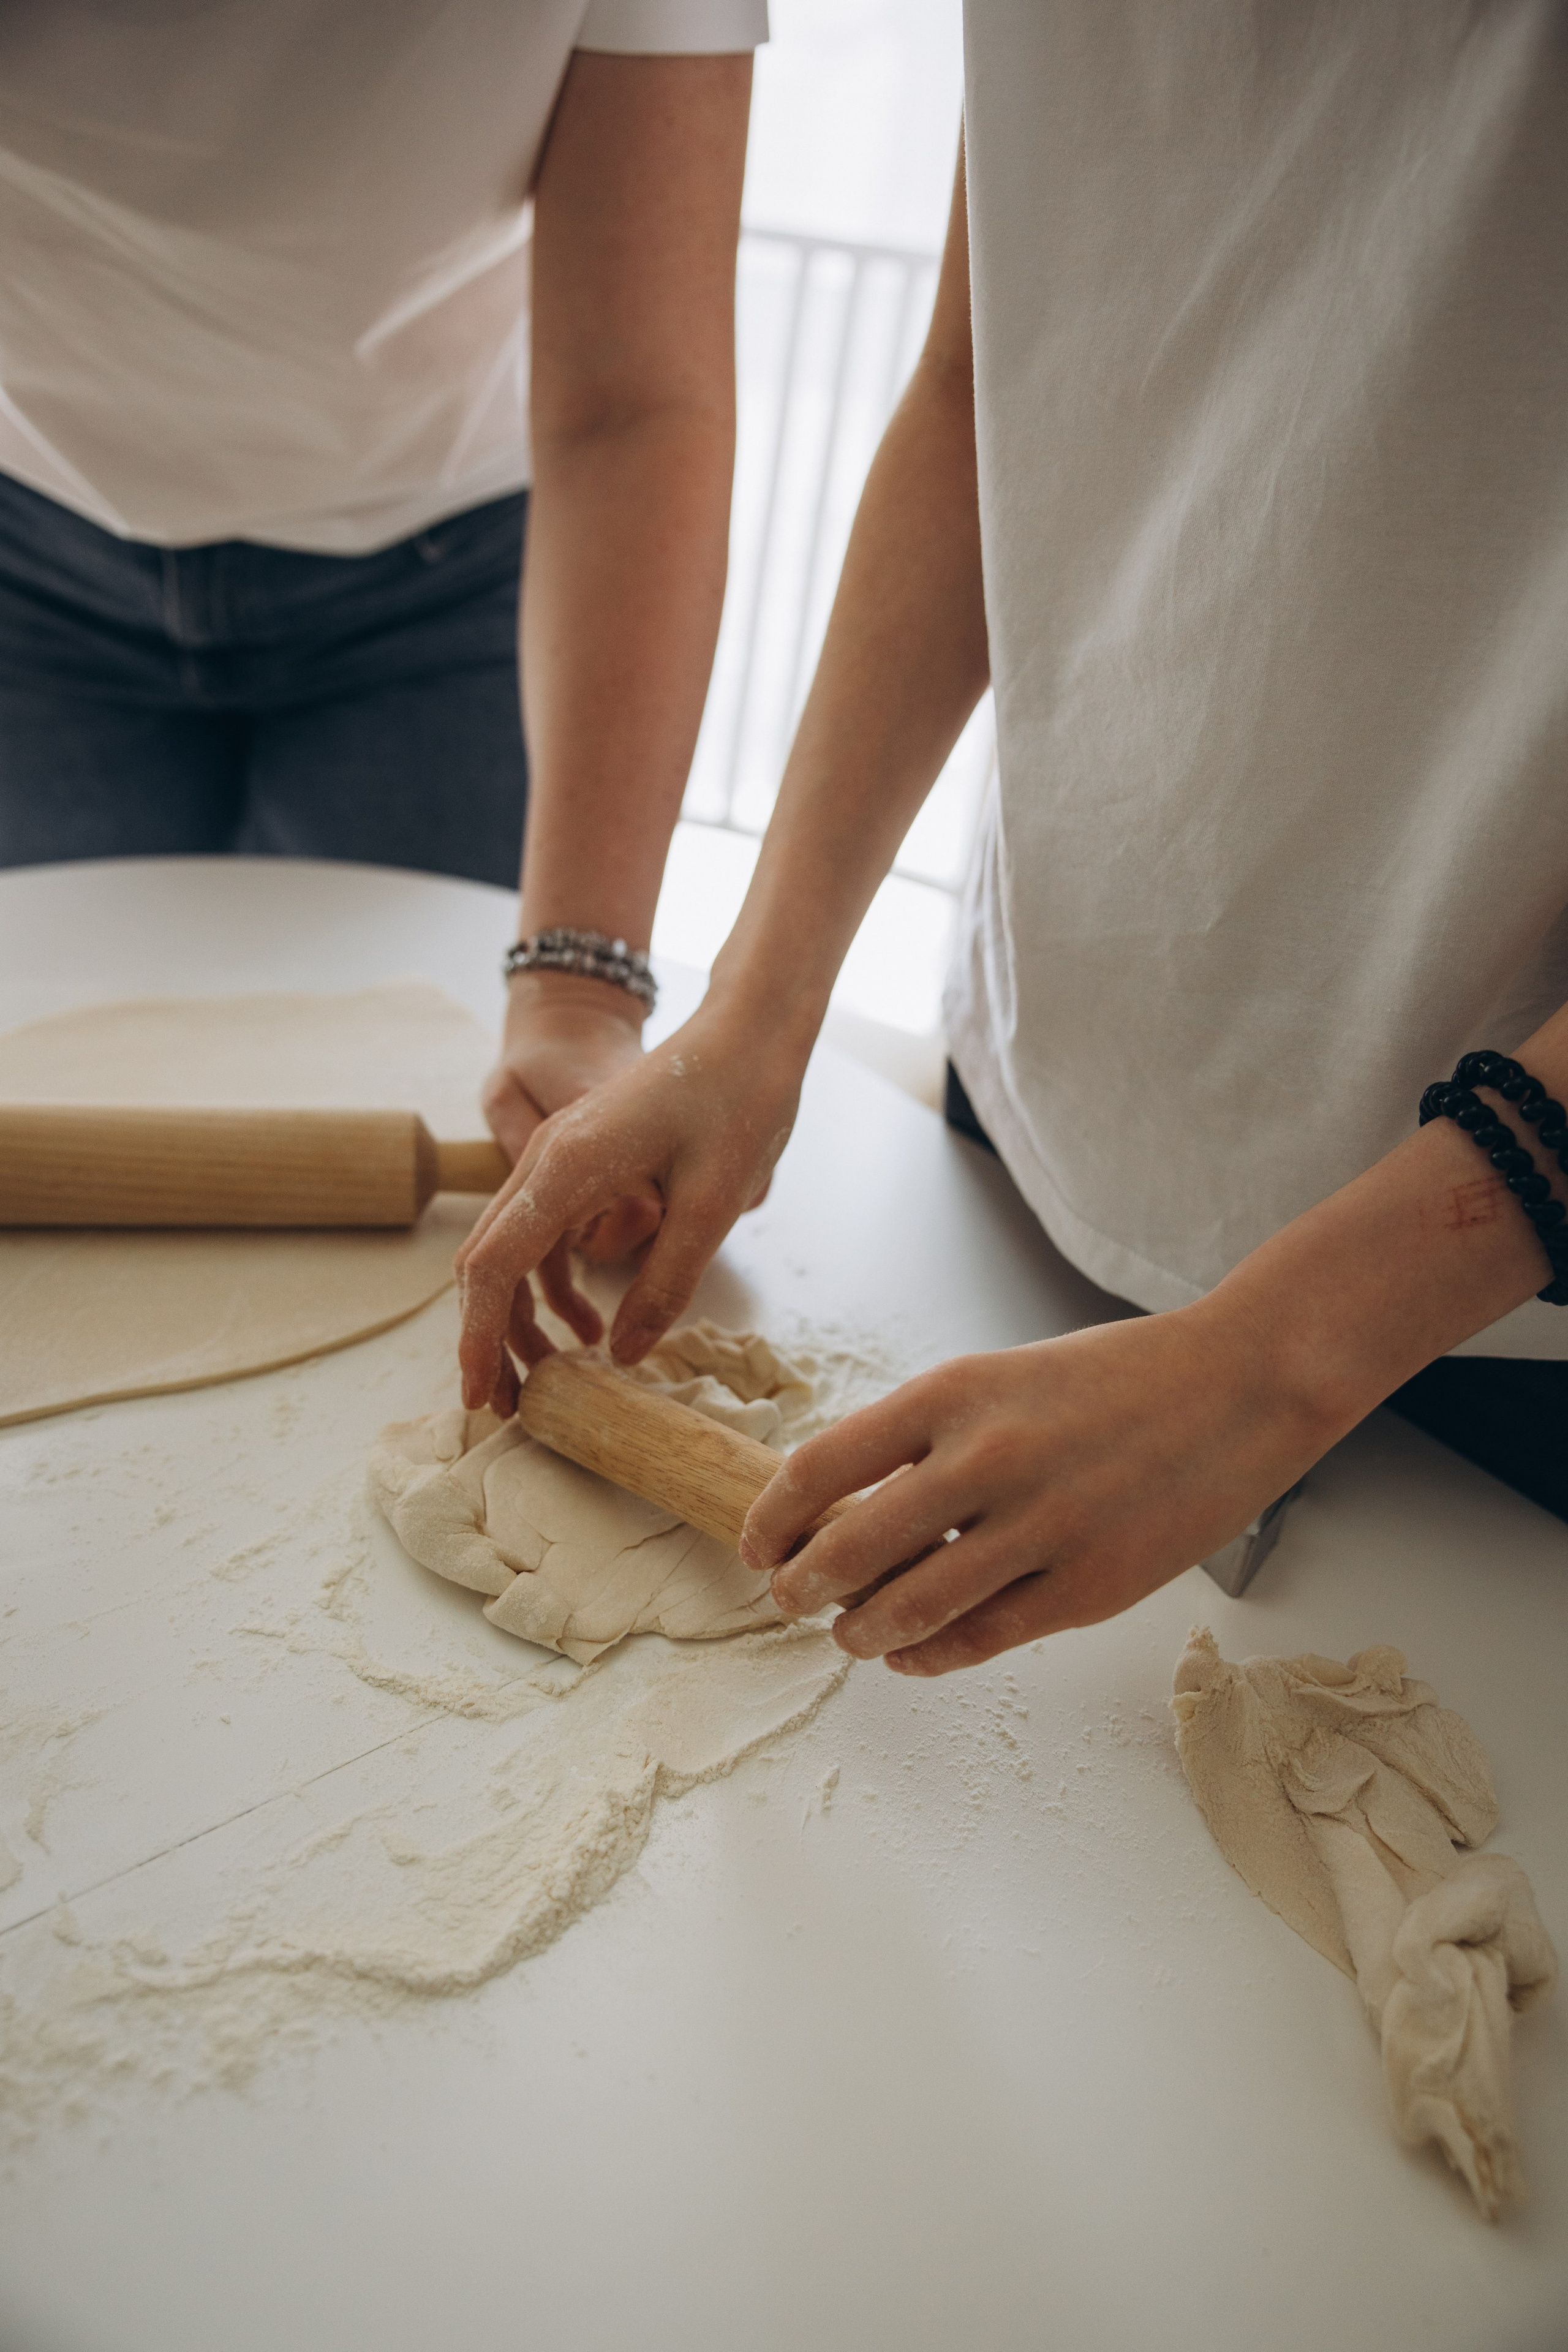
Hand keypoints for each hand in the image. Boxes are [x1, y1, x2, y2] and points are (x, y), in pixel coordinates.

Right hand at [458, 994, 806, 1414]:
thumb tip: (621, 1359)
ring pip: (511, 1249)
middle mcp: (545, 1159)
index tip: (477, 1395)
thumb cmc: (739, 1101)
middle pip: (488, 1261)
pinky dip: (552, 1284)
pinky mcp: (582, 1159)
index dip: (477, 1337)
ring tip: (548, 1379)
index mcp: (566, 1168)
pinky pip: (546, 1232)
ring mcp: (559, 1156)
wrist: (752, 1027)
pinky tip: (592, 1330)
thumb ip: (666, 1285)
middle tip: (507, 1405)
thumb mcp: (713, 1205)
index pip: (493, 1266)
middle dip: (488, 1337)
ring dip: (519, 1315)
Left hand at [740, 1302, 1340, 1675]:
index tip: (755, 1544)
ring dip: (860, 1632)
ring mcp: (1040, 1528)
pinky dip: (927, 1655)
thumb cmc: (1117, 1376)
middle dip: (802, 1587)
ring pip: (909, 1609)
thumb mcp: (1000, 1377)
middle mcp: (987, 1459)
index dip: (770, 1518)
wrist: (1241, 1383)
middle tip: (790, 1599)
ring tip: (849, 1634)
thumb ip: (927, 1436)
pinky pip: (980, 1639)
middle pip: (849, 1549)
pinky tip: (910, 1654)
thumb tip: (845, 1506)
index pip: (820, 1467)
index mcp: (953, 1394)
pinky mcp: (1089, 1588)